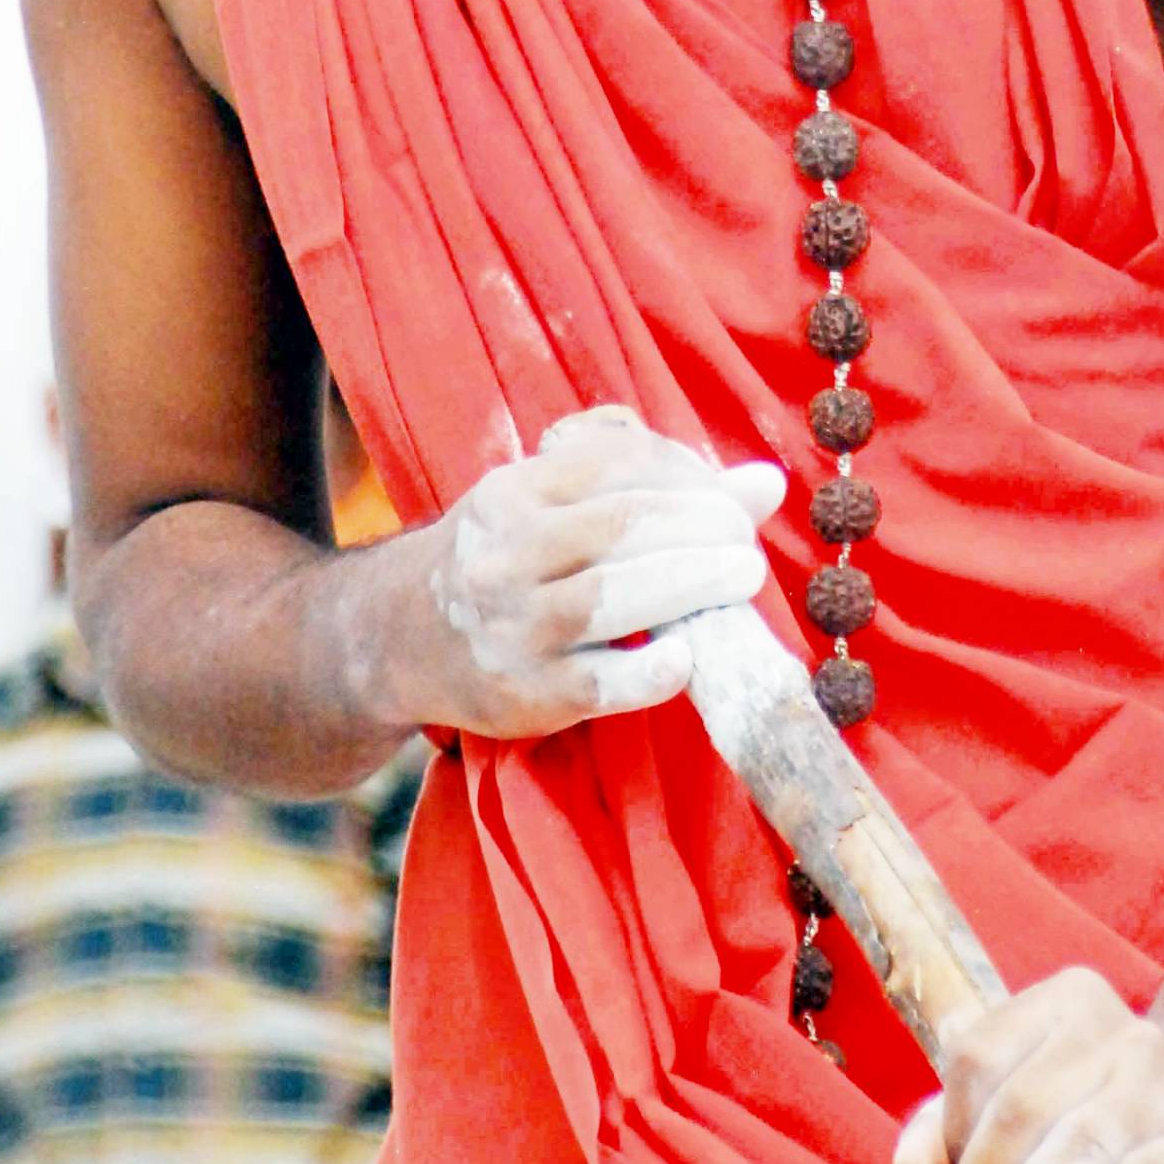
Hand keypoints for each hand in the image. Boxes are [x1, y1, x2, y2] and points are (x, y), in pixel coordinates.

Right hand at [376, 406, 784, 741]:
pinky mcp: (520, 697)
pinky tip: (687, 657)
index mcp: (510, 493)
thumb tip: (766, 483)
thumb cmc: (504, 554)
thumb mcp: (547, 495)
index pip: (614, 465)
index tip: (733, 493)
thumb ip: (647, 476)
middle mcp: (501, 556)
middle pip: (620, 528)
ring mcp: (508, 630)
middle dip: (702, 527)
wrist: (398, 638)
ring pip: (610, 599)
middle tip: (746, 539)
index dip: (686, 474)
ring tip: (743, 576)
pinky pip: (595, 685)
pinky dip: (648, 671)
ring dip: (692, 585)